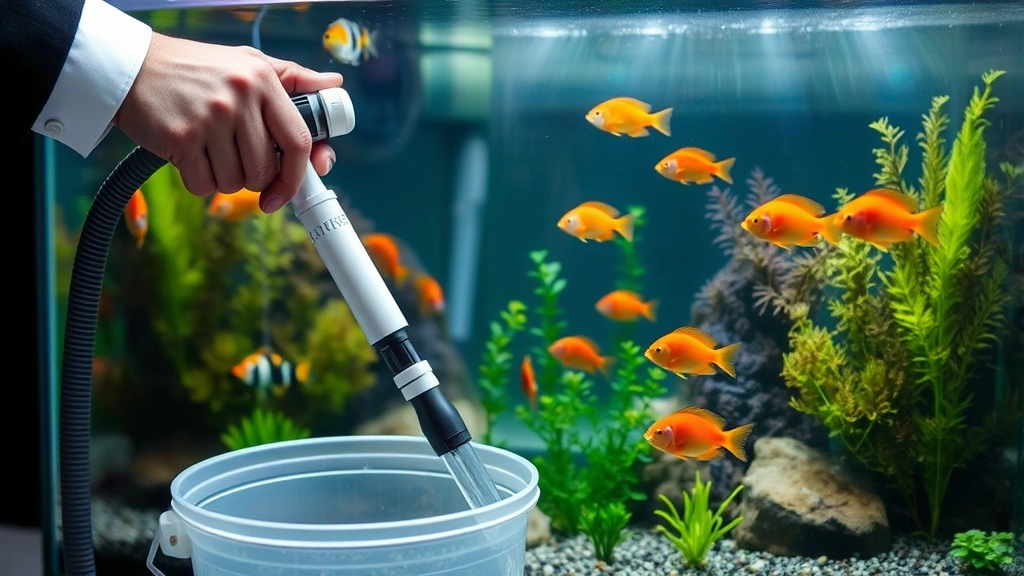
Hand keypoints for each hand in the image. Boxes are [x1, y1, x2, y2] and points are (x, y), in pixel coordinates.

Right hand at [113, 33, 341, 212]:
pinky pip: (204, 185)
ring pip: (236, 181)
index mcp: (263, 80)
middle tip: (235, 162)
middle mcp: (240, 98)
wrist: (130, 66)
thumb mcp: (247, 61)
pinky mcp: (180, 138)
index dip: (299, 175)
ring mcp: (209, 119)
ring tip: (209, 151)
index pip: (298, 141)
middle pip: (265, 170)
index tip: (290, 191)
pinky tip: (188, 157)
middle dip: (254, 179)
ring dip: (224, 179)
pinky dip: (198, 181)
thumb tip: (333, 84)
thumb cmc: (194, 68)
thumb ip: (292, 76)